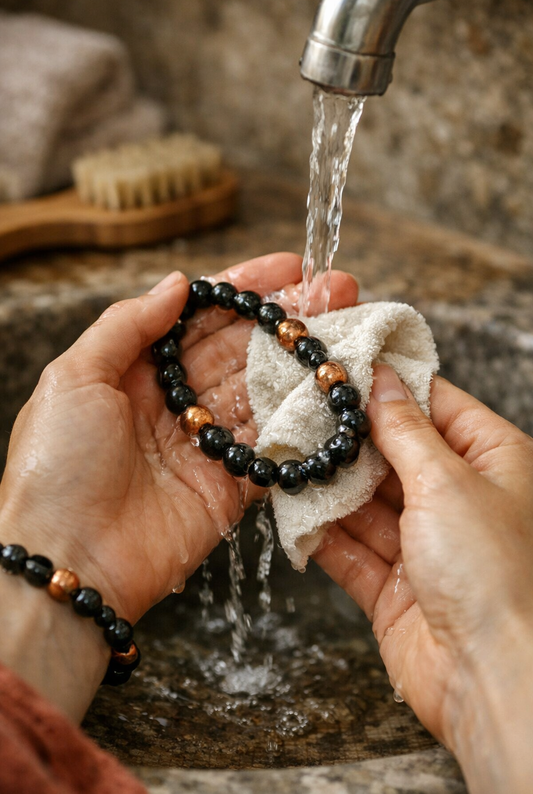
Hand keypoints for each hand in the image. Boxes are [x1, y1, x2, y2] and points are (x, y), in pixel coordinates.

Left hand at [0, 253, 358, 718]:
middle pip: (242, 349)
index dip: (246, 288)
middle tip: (340, 291)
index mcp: (138, 372)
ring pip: (265, 392)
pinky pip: (272, 449)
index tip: (291, 268)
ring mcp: (206, 445)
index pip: (202, 317)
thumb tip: (178, 282)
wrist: (68, 561)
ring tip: (350, 332)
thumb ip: (127, 324)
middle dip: (290, 318)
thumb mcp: (74, 378)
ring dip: (305, 362)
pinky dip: (303, 423)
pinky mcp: (229, 488)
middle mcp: (176, 403)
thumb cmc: (56, 465)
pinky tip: (334, 392)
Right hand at [314, 365, 532, 793]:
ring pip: (367, 502)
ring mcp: (426, 546)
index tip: (346, 365)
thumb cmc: (493, 574)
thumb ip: (404, 430)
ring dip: (330, 485)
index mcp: (493, 463)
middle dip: (350, 438)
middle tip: (302, 410)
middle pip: (395, 453)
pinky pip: (352, 550)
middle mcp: (460, 500)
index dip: (392, 385)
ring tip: (289, 455)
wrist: (491, 679)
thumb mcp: (445, 480)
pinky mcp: (395, 587)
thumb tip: (380, 381)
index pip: (438, 406)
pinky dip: (323, 534)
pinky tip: (294, 512)